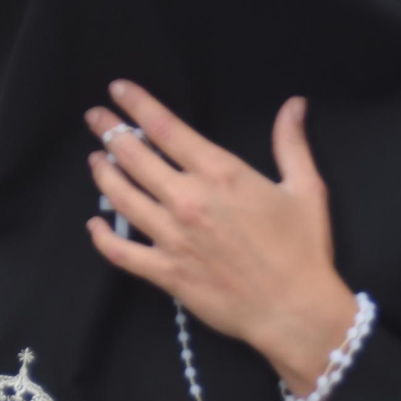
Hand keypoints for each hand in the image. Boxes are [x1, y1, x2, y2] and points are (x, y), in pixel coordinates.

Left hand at [84, 81, 359, 398]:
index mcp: (220, 174)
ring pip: (122, 198)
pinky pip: (122, 253)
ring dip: (103, 175)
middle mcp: (188, 200)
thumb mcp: (305, 188)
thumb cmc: (302, 250)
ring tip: (94, 160)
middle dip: (109, 131)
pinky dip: (102, 238)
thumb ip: (291, 144)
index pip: (166, 128)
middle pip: (134, 157)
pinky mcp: (166, 272)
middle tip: (94, 117)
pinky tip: (94, 226)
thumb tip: (294, 105)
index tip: (117, 90)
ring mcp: (172, 237)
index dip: (137, 105)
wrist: (294, 310)